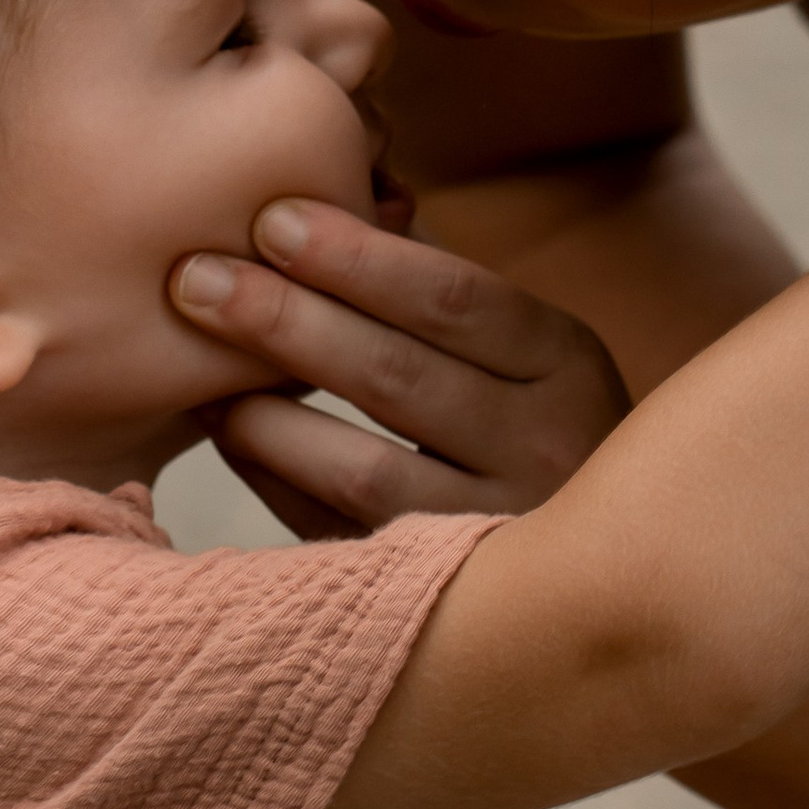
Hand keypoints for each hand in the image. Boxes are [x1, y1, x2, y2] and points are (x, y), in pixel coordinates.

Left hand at [171, 197, 631, 539]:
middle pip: (399, 377)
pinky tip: (232, 434)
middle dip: (287, 321)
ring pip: (364, 473)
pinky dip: (277, 481)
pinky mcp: (447, 598)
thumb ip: (436, 295)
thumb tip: (313, 210)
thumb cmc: (533, 423)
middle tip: (196, 280)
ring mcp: (498, 534)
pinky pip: (341, 534)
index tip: (270, 218)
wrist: (612, 564)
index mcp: (567, 365)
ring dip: (269, 416)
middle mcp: (547, 451)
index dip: (356, 257)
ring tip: (201, 371)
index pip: (455, 299)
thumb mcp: (526, 351)